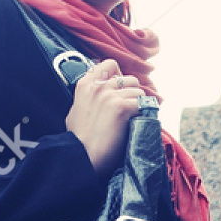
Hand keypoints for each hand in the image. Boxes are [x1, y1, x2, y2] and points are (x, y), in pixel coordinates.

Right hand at [66, 60, 145, 178]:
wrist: (83, 155)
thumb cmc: (79, 138)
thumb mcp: (77, 109)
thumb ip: (88, 96)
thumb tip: (98, 93)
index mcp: (85, 84)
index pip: (109, 64)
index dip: (119, 75)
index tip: (121, 88)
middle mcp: (98, 86)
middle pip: (129, 78)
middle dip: (133, 92)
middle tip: (130, 107)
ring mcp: (110, 95)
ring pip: (139, 91)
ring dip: (139, 104)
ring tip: (133, 117)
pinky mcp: (122, 107)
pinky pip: (143, 103)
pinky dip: (144, 112)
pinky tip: (138, 121)